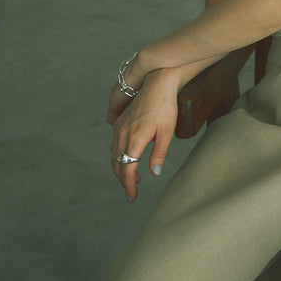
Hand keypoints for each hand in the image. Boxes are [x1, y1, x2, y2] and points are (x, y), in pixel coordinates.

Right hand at [109, 70, 178, 201]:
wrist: (156, 83)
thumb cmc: (165, 107)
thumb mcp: (166, 132)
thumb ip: (159, 154)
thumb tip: (154, 173)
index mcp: (134, 139)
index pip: (127, 169)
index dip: (128, 185)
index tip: (132, 197)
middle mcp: (122, 135)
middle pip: (117, 165)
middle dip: (124, 181)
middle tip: (133, 192)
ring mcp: (119, 128)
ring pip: (114, 156)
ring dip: (121, 169)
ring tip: (134, 179)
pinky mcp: (119, 123)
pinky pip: (115, 145)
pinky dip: (119, 157)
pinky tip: (129, 160)